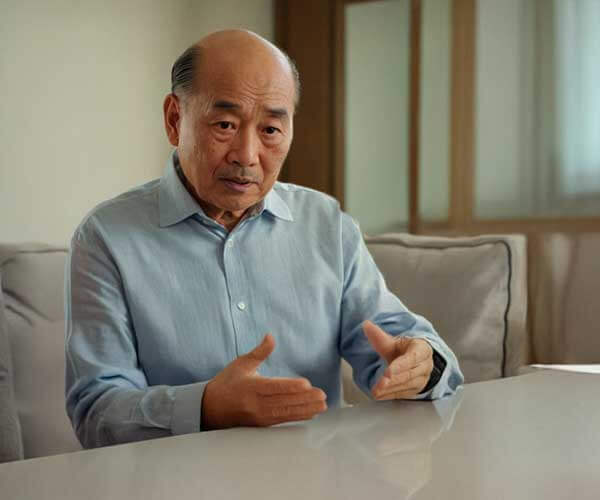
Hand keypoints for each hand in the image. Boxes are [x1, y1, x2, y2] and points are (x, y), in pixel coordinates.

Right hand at [201, 334, 327, 429]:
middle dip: (305, 399)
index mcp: (251, 387)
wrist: (209, 408)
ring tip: (321, 405)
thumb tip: (271, 337)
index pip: (274, 387)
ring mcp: (259, 416)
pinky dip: (297, 416)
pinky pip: (282, 420)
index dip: (291, 386)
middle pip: (283, 401)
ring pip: (285, 412)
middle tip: (322, 396)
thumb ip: (259, 352)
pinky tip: (310, 413)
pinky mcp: (261, 424)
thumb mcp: (241, 363)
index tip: (307, 384)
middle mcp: (255, 403)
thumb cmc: (227, 383)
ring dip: (305, 409)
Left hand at [363, 320, 433, 399]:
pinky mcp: (416, 390)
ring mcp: (422, 379)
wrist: (417, 360)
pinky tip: (380, 395)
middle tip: (380, 384)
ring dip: (391, 389)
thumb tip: (366, 325)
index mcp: (421, 350)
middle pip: (409, 374)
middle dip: (393, 380)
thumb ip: (380, 336)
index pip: (412, 358)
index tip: (388, 372)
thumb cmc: (405, 349)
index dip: (400, 366)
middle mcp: (425, 365)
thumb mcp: (394, 341)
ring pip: (407, 385)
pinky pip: (404, 394)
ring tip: (377, 391)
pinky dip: (391, 395)